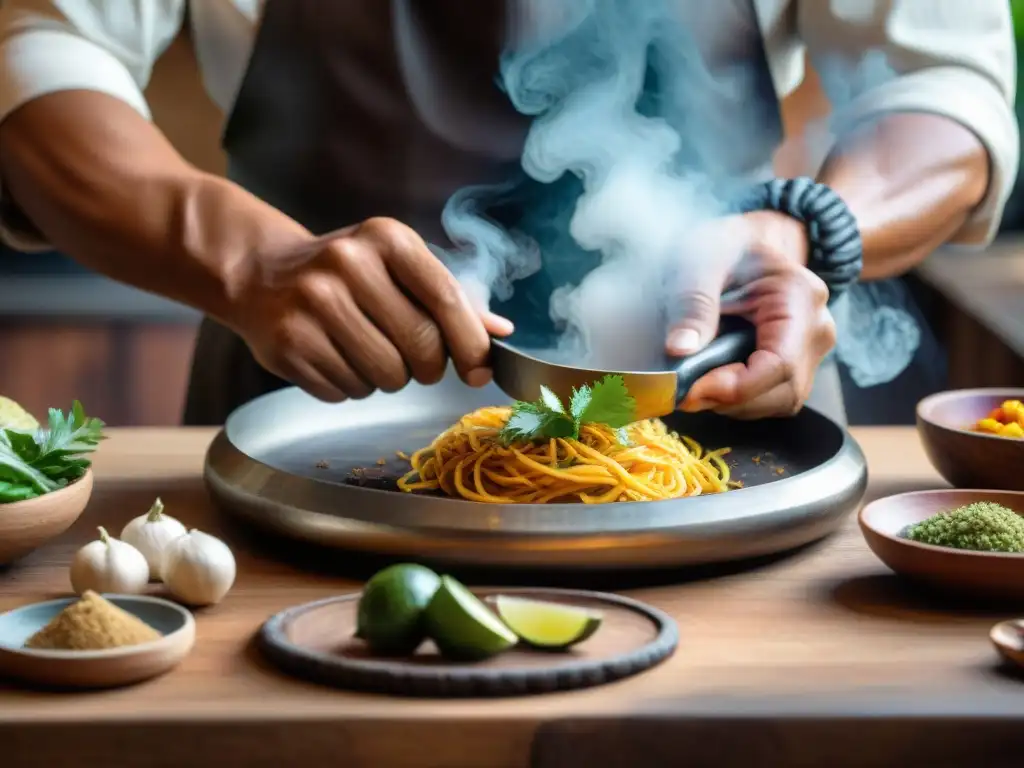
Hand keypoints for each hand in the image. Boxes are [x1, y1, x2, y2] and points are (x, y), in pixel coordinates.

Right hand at [230, 217, 512, 401]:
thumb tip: (502, 332)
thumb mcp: (397, 267)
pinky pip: (347, 391)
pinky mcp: (288, 344)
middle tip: (415, 362)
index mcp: (386, 239)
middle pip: (421, 347)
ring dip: (388, 379)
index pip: (445, 299)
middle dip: (428, 368)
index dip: (470, 344)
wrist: (259, 274)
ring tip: (368, 352)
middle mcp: (347, 264)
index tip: (480, 371)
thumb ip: (449, 298)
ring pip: (386, 377)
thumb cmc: (347, 273)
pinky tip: (336, 358)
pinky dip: (352, 387)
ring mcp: (313, 304)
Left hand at [665, 211, 835, 418]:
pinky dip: (738, 399)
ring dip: (732, 404)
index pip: (780, 364)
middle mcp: (816, 329)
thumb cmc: (724, 246)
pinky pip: (771, 398)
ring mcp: (810, 350)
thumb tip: (679, 349)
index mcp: (801, 297)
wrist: (743, 244)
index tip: (690, 392)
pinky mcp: (796, 365)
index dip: (736, 388)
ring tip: (694, 382)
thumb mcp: (701, 260)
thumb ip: (693, 302)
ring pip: (778, 402)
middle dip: (729, 400)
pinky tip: (710, 380)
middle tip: (682, 391)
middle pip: (783, 391)